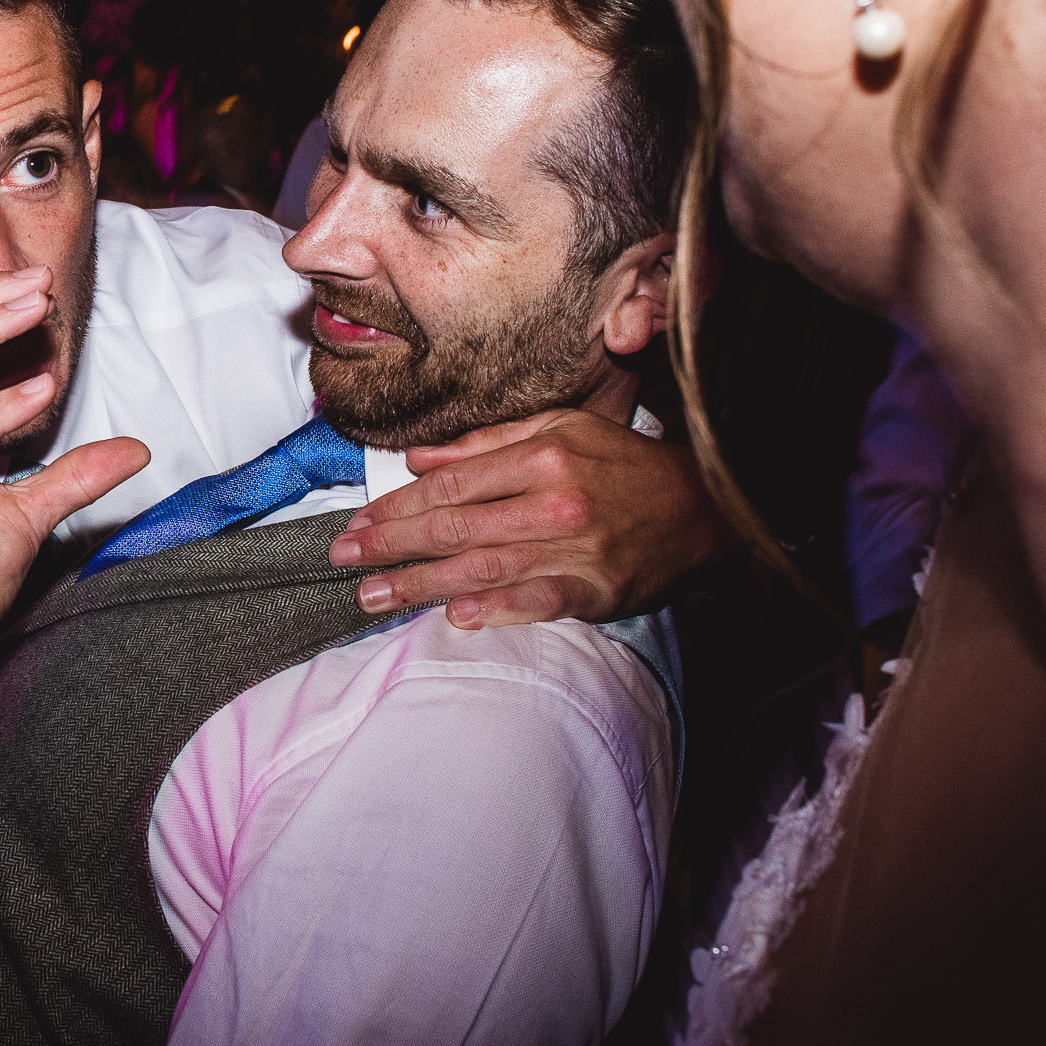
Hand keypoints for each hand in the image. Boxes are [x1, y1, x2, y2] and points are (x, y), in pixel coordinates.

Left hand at [331, 407, 722, 628]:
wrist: (703, 510)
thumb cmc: (624, 465)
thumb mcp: (561, 429)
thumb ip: (486, 444)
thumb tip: (419, 458)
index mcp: (541, 457)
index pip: (451, 484)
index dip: (397, 505)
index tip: (358, 522)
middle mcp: (553, 503)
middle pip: (455, 526)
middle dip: (391, 544)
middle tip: (342, 557)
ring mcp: (574, 550)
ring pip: (482, 568)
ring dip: (420, 584)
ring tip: (372, 595)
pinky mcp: (595, 590)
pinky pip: (537, 601)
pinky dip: (496, 610)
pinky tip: (455, 616)